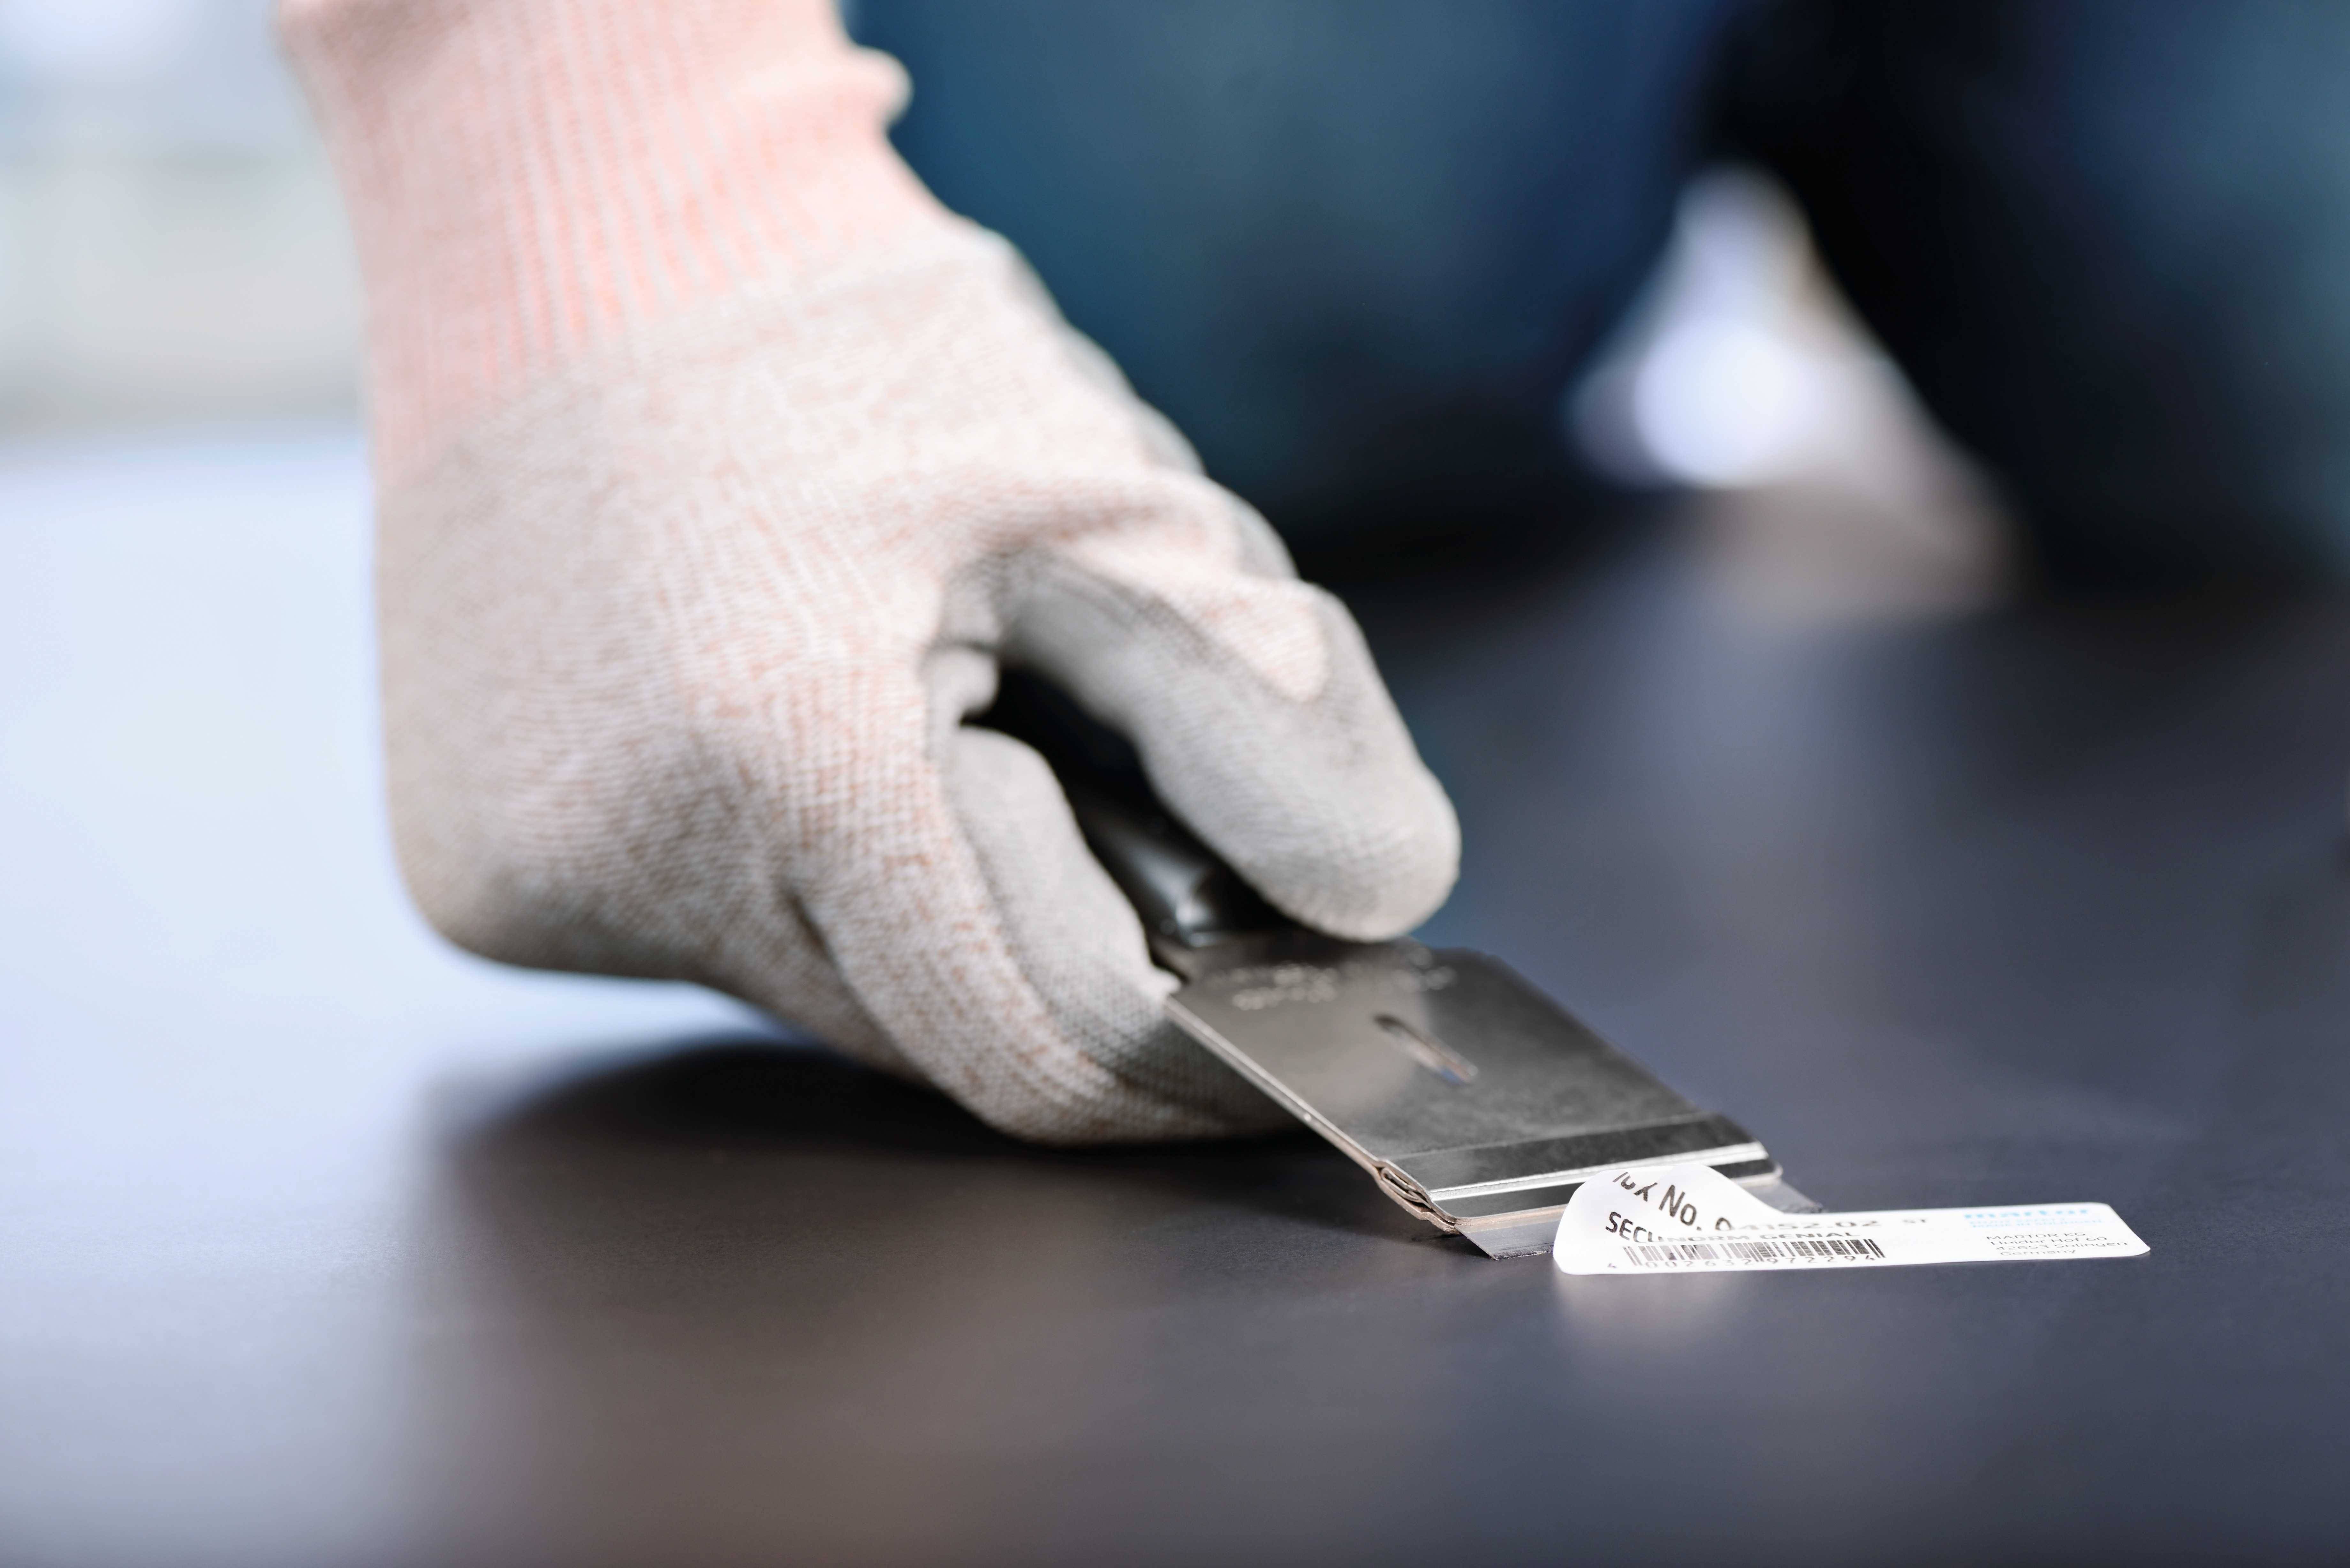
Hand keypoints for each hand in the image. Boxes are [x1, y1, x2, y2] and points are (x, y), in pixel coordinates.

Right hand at [379, 220, 1457, 1139]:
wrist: (589, 228)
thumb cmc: (871, 349)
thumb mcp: (1126, 505)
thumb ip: (1280, 725)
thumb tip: (1371, 916)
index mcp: (792, 756)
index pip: (1045, 1046)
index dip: (1182, 1050)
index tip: (1261, 1015)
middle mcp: (630, 856)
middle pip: (945, 1037)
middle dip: (1054, 939)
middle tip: (1074, 775)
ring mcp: (537, 881)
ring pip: (836, 1002)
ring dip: (929, 906)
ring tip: (917, 711)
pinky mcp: (487, 877)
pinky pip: (720, 945)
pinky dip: (803, 877)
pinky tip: (792, 717)